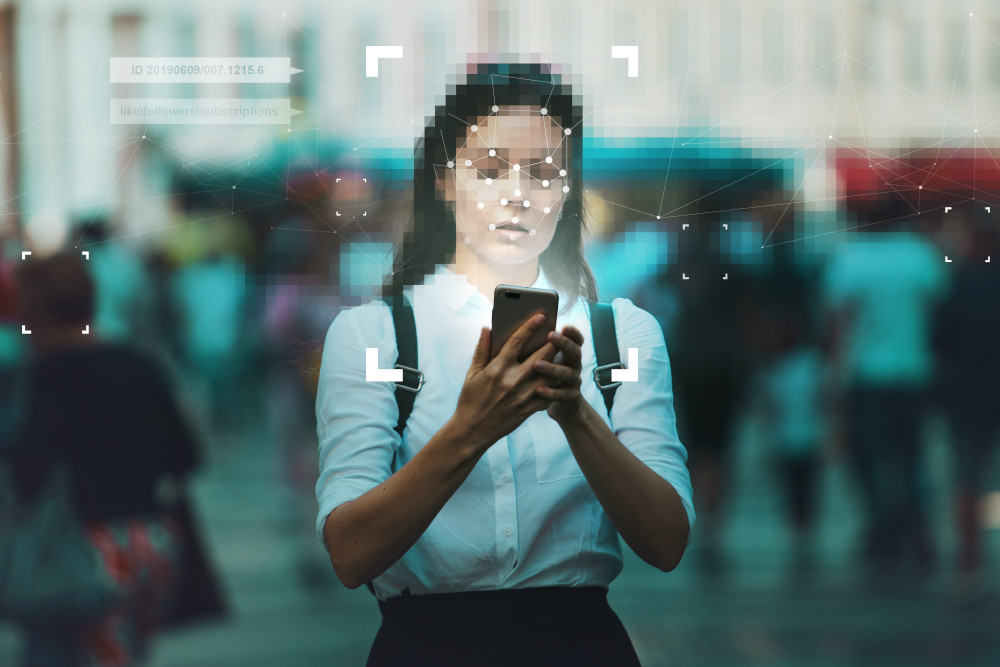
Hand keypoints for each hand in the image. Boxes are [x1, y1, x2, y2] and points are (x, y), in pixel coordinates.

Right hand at [450, 314, 558, 452]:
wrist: (473, 431)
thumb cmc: (470, 400)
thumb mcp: (472, 374)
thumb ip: (482, 350)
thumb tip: (487, 328)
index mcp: (497, 369)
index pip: (517, 342)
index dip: (530, 327)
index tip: (541, 316)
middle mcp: (512, 381)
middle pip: (539, 356)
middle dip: (552, 342)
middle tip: (561, 330)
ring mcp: (522, 396)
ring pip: (548, 374)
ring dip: (558, 362)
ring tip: (564, 351)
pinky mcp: (529, 409)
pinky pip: (548, 393)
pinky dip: (555, 383)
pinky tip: (560, 374)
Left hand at [532, 325, 584, 422]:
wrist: (557, 402)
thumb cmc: (540, 374)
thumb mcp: (541, 357)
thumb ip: (532, 344)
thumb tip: (506, 329)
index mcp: (568, 351)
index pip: (575, 338)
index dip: (572, 332)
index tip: (563, 325)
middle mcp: (574, 364)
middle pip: (574, 352)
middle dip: (563, 343)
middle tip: (550, 335)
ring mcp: (573, 381)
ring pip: (567, 373)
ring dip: (553, 368)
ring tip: (536, 364)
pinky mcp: (570, 397)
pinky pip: (562, 395)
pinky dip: (551, 392)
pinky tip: (538, 389)